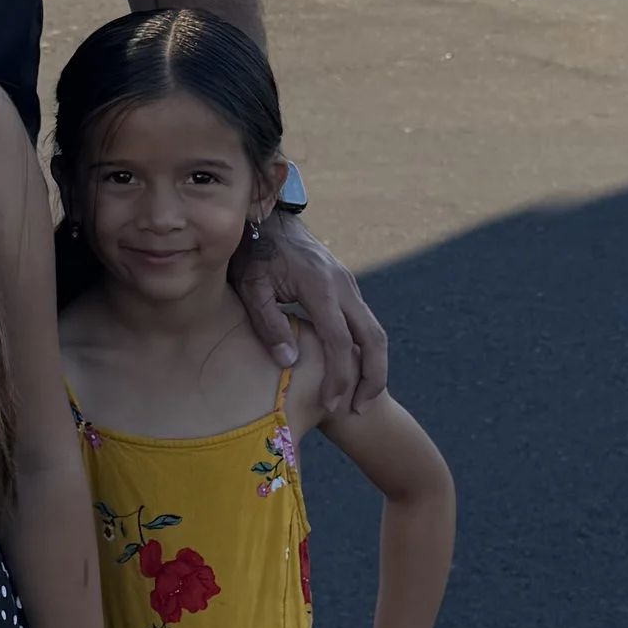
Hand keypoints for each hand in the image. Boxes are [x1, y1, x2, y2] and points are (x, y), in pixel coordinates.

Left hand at [233, 213, 388, 415]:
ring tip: (361, 397)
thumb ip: (268, 324)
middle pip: (373, 338)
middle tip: (359, 407)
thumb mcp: (252, 288)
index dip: (338, 377)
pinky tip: (354, 370)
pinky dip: (366, 350)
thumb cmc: (253, 254)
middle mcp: (344, 286)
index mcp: (321, 288)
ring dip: (374, 366)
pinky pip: (366, 322)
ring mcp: (349, 284)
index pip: (339, 342)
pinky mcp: (347, 286)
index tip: (331, 404)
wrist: (268, 219)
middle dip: (372, 377)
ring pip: (375, 331)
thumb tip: (289, 361)